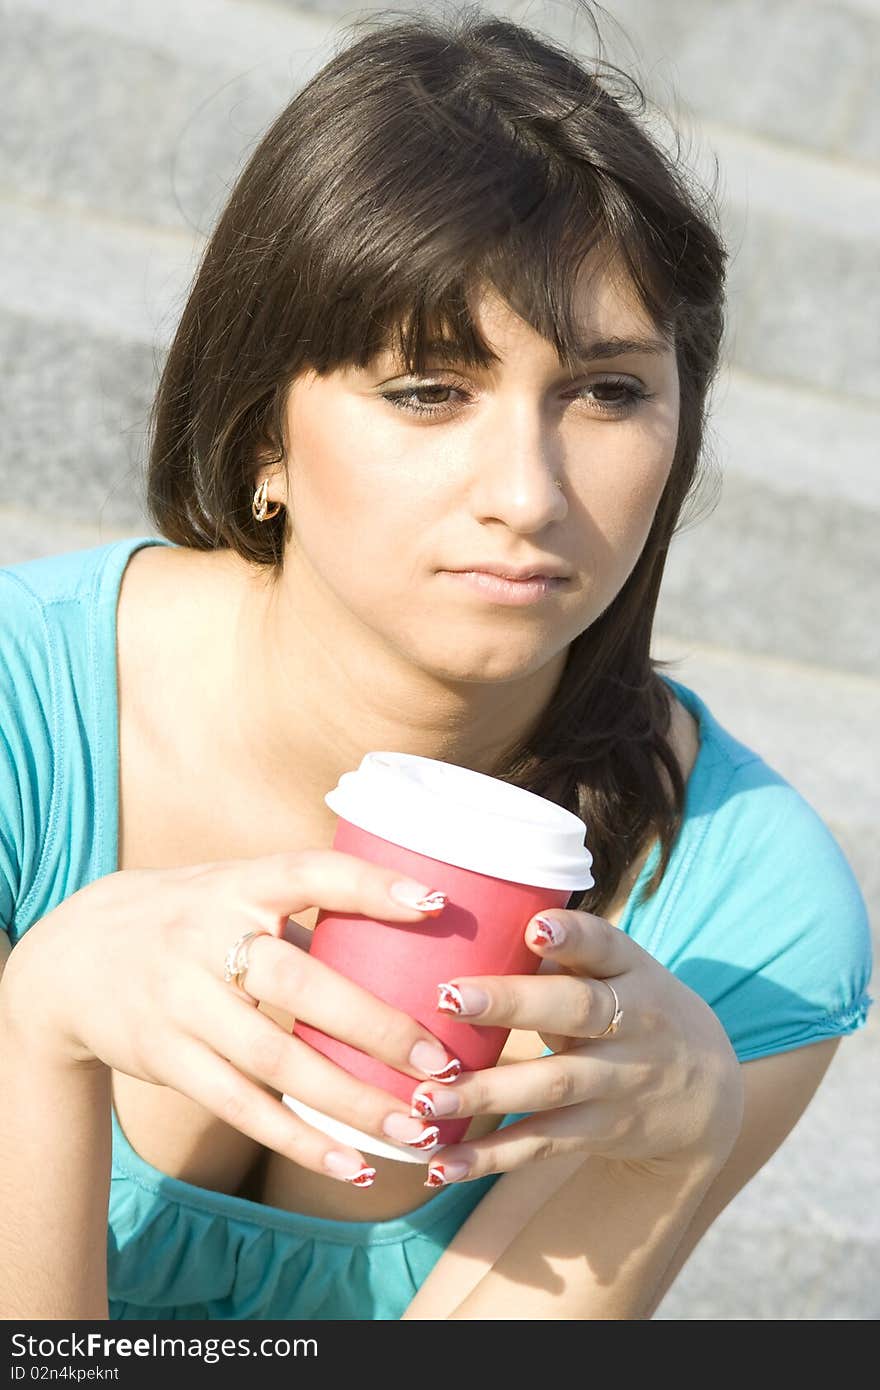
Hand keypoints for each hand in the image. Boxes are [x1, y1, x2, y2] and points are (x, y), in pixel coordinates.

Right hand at [1, 851, 461, 1185]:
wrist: (71, 960)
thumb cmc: (184, 918)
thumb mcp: (230, 888)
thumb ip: (302, 909)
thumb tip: (409, 928)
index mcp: (235, 885)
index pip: (308, 874)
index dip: (370, 887)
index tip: (435, 906)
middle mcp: (205, 940)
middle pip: (297, 986)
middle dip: (374, 1027)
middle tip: (439, 1061)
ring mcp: (182, 1003)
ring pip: (274, 1061)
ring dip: (349, 1101)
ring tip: (414, 1127)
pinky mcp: (167, 1058)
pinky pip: (240, 1108)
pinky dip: (299, 1140)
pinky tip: (352, 1165)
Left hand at [411, 909, 744, 1184]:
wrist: (707, 1095)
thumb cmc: (633, 1008)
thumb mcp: (620, 973)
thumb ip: (563, 954)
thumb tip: (475, 928)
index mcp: (631, 971)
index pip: (605, 946)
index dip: (572, 936)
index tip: (535, 926)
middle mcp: (631, 1024)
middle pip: (575, 1011)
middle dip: (511, 1004)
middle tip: (448, 997)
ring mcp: (618, 1081)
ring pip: (550, 1086)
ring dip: (485, 1094)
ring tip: (425, 1098)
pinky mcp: (600, 1130)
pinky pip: (541, 1145)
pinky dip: (489, 1157)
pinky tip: (440, 1165)